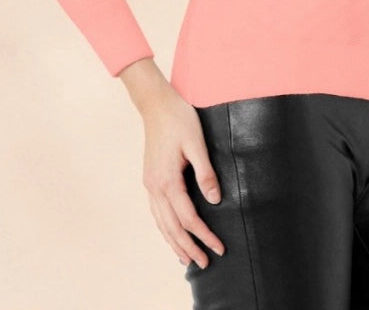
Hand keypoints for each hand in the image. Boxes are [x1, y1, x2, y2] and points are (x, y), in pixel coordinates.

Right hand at [140, 83, 226, 270]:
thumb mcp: (197, 143)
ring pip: (161, 223)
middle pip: (172, 227)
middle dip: (189, 247)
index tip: (219, 247)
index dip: (204, 235)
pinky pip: (156, 212)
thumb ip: (205, 172)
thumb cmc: (179, 120)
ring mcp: (150, 184)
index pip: (188, 218)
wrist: (156, 104)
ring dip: (174, 242)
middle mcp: (155, 187)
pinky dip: (164, 228)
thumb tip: (215, 199)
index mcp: (167, 180)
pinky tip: (170, 234)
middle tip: (205, 263)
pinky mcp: (150, 179)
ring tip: (187, 259)